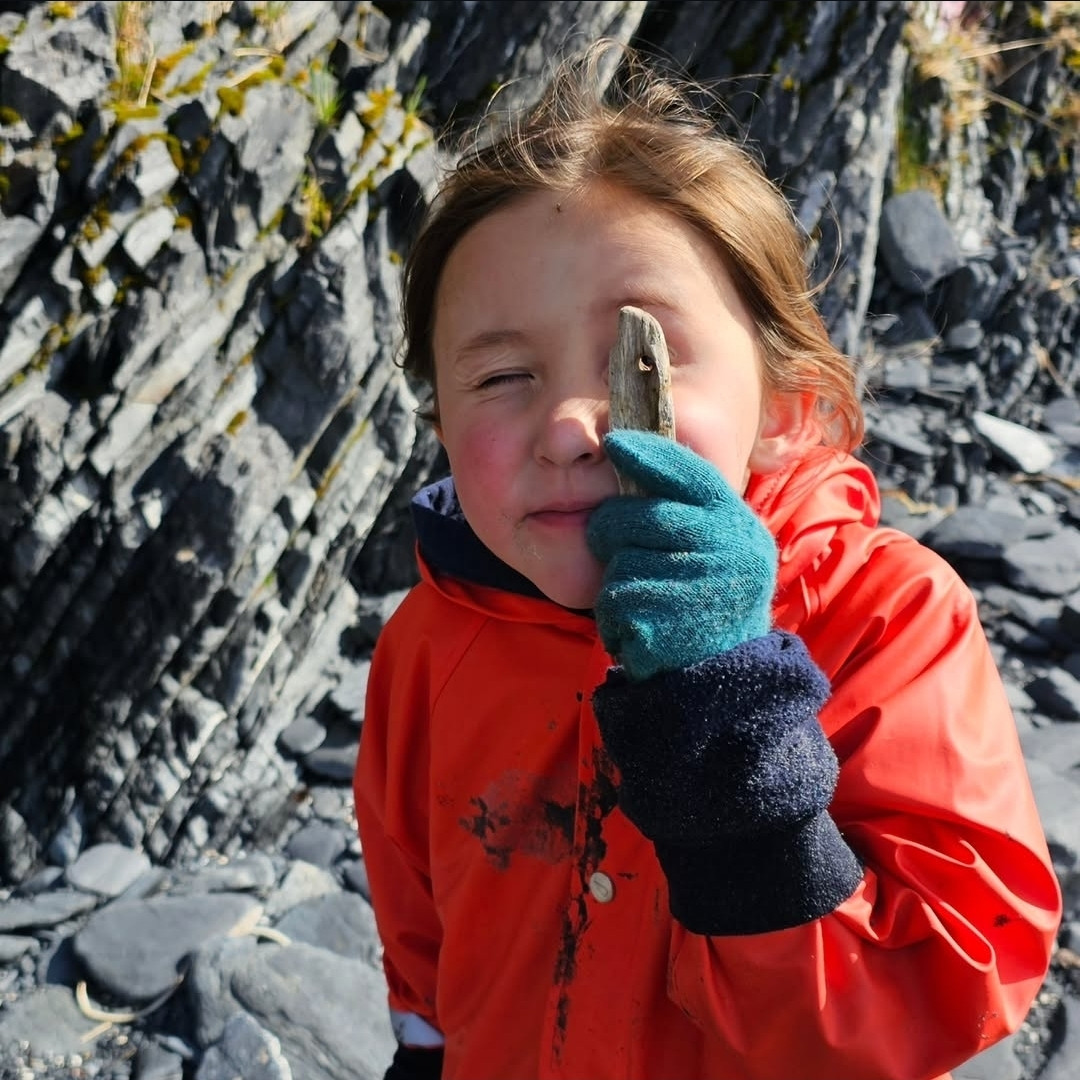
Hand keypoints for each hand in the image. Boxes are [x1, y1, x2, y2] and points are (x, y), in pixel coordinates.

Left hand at [586, 429, 776, 679]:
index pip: (689, 473)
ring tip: (645, 606)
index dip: (649, 453)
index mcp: (736, 524)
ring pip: (620, 564)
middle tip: (606, 541)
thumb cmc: (710, 604)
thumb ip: (688, 513)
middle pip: (640, 517)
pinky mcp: (668, 625)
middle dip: (609, 527)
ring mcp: (699, 588)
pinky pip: (613, 603)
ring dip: (617, 585)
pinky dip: (614, 619)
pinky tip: (640, 632)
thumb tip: (630, 461)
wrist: (729, 682)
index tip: (614, 441)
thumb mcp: (719, 550)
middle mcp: (726, 550)